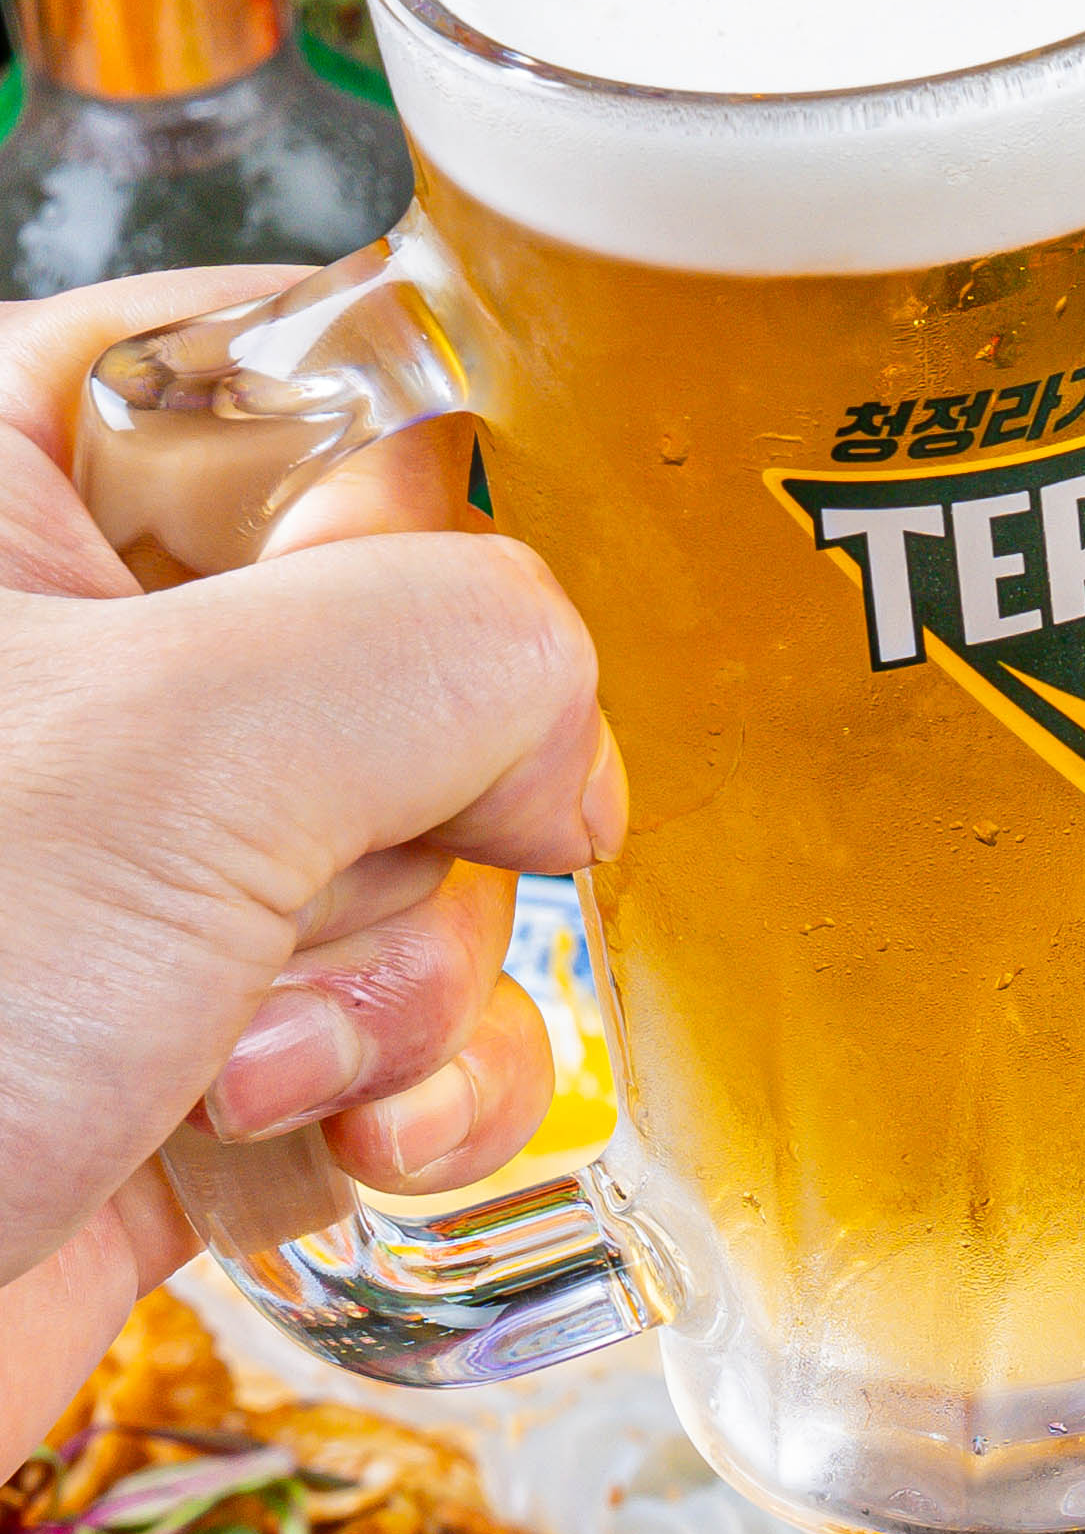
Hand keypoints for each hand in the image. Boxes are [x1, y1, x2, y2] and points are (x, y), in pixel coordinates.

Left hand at [0, 267, 627, 1462]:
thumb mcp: (187, 749)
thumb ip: (453, 649)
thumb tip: (568, 733)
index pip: (302, 383)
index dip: (430, 521)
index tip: (469, 647)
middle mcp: (67, 675)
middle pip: (418, 660)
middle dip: (419, 829)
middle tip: (293, 910)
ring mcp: (132, 881)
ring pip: (437, 869)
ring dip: (408, 997)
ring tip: (257, 1071)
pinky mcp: (188, 1061)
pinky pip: (413, 1041)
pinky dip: (413, 1107)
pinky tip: (331, 1151)